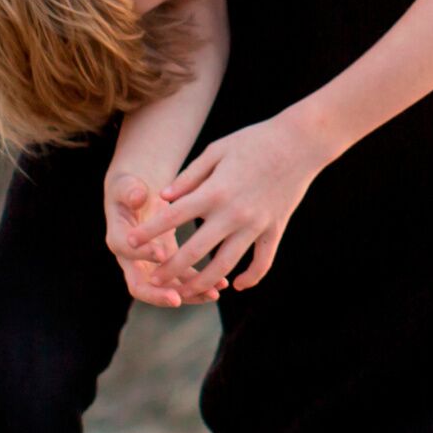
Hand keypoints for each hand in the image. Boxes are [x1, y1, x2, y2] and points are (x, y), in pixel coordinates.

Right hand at [105, 172, 219, 308]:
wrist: (136, 194)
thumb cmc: (130, 187)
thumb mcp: (127, 184)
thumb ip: (130, 190)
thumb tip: (137, 197)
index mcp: (118, 236)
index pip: (126, 251)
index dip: (142, 253)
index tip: (162, 254)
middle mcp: (130, 258)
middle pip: (139, 285)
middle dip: (158, 294)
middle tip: (177, 299)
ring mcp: (148, 266)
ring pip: (164, 289)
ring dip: (187, 294)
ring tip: (212, 293)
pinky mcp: (166, 265)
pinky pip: (181, 281)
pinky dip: (198, 283)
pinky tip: (221, 284)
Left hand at [161, 107, 335, 289]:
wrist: (301, 141)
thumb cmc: (254, 141)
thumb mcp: (216, 151)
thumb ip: (189, 177)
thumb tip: (164, 198)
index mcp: (215, 191)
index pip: (174, 217)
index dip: (150, 232)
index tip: (130, 243)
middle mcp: (234, 213)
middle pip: (196, 250)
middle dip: (170, 269)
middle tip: (153, 280)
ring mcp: (256, 224)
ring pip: (225, 264)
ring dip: (203, 282)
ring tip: (184, 292)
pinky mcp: (275, 228)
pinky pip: (262, 261)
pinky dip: (251, 277)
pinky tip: (236, 285)